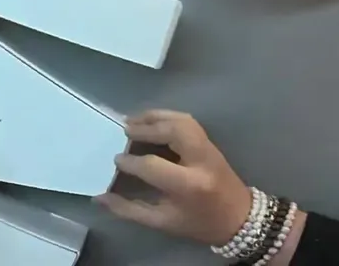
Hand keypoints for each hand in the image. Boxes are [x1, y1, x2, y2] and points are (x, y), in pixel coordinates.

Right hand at [95, 110, 252, 246]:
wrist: (239, 219)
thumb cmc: (199, 223)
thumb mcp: (162, 222)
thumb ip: (129, 210)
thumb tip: (99, 197)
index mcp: (188, 185)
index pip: (153, 165)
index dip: (130, 161)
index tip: (117, 160)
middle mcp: (200, 161)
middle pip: (172, 131)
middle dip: (146, 128)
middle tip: (125, 130)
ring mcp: (209, 148)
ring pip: (182, 120)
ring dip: (156, 117)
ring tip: (134, 120)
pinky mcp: (211, 141)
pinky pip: (188, 121)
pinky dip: (168, 116)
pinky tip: (152, 120)